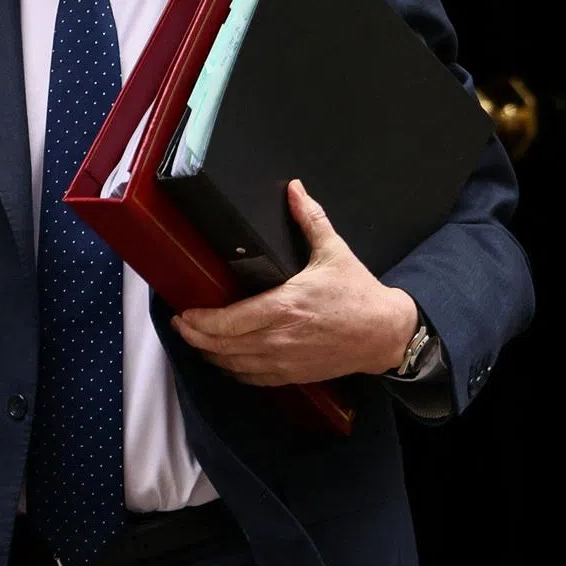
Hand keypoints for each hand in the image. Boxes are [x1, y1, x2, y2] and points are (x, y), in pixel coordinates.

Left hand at [172, 179, 419, 385]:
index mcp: (286, 305)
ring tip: (194, 339)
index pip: (232, 321)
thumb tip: (294, 187)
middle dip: (196, 337)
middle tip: (179, 324)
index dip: (203, 320)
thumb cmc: (358, 292)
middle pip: (226, 346)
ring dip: (210, 354)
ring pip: (236, 365)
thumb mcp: (334, 250)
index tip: (184, 311)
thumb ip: (310, 219)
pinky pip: (254, 378)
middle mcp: (281, 337)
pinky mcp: (294, 375)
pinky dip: (233, 370)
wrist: (385, 333)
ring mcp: (286, 360)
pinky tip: (223, 359)